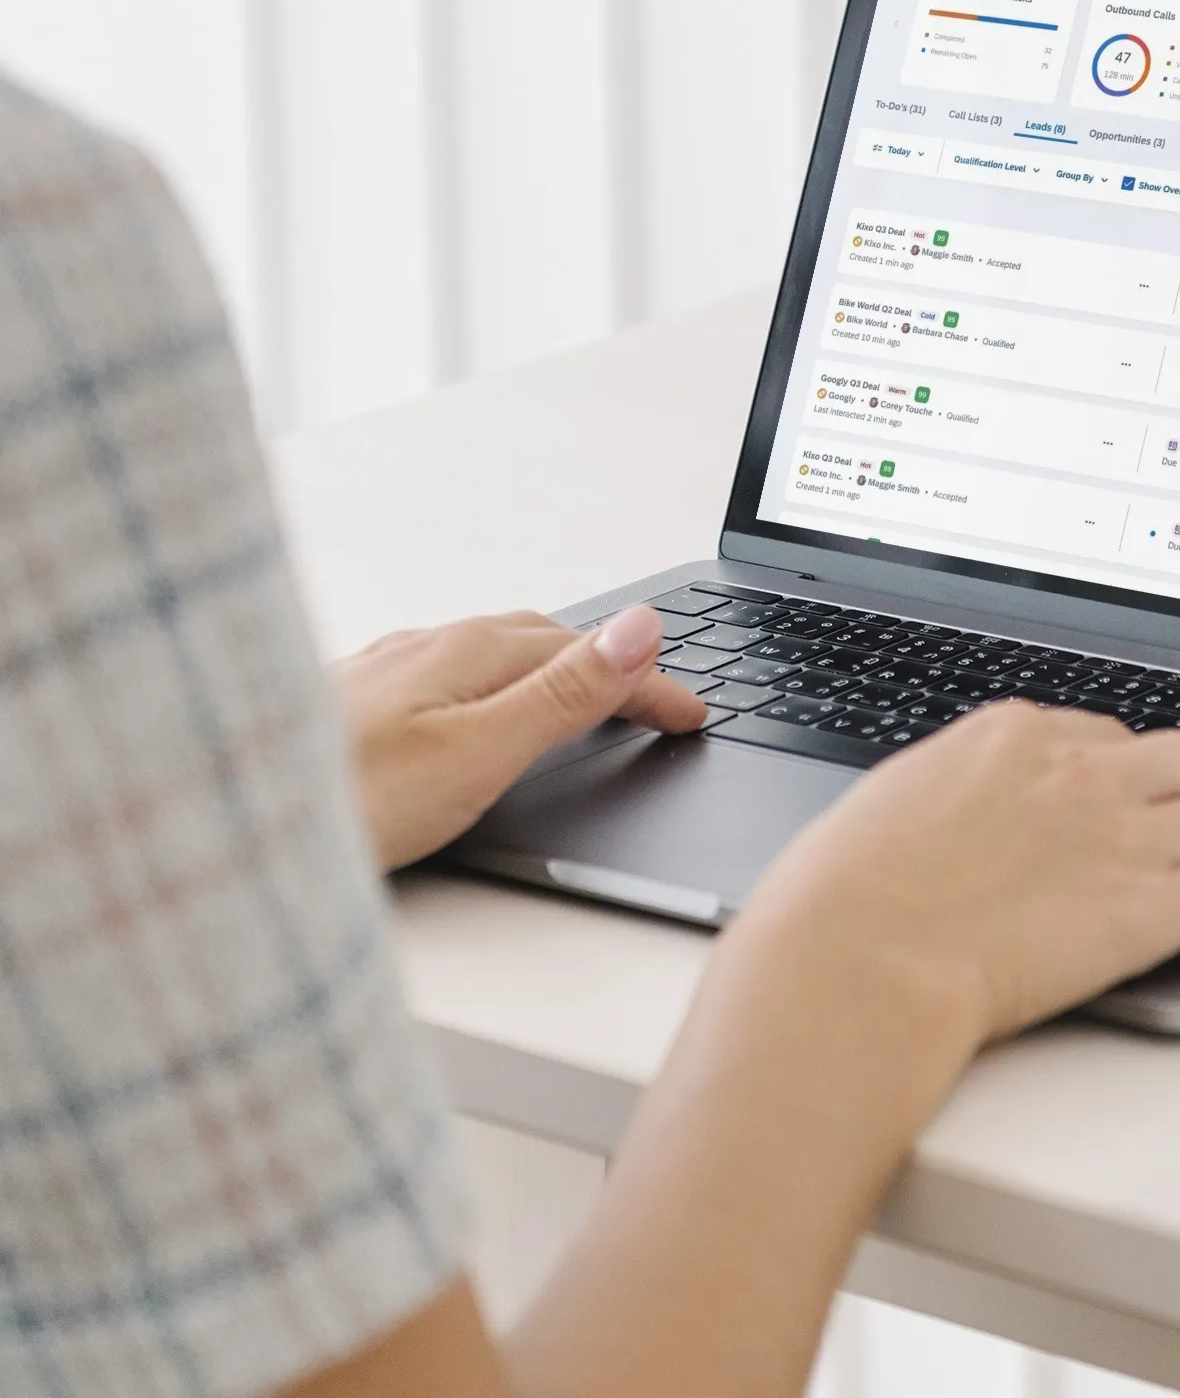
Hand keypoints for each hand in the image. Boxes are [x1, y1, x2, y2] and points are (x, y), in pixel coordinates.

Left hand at [332, 606, 706, 870]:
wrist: (215, 823)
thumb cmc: (342, 803)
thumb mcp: (479, 754)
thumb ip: (565, 693)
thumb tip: (641, 627)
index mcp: (470, 650)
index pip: (593, 654)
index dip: (651, 685)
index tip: (693, 715)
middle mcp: (425, 644)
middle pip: (543, 640)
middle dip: (609, 666)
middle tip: (656, 705)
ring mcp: (383, 670)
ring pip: (489, 656)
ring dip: (550, 670)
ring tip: (585, 699)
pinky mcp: (349, 702)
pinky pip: (446, 677)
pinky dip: (495, 689)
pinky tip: (474, 717)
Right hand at [735, 699, 1179, 1050]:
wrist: (857, 955)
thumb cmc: (844, 896)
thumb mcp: (889, 809)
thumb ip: (948, 802)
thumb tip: (955, 820)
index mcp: (1013, 735)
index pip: (1113, 738)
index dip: (1157, 767)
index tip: (1176, 785)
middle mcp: (1081, 770)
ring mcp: (1121, 833)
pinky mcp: (1149, 906)